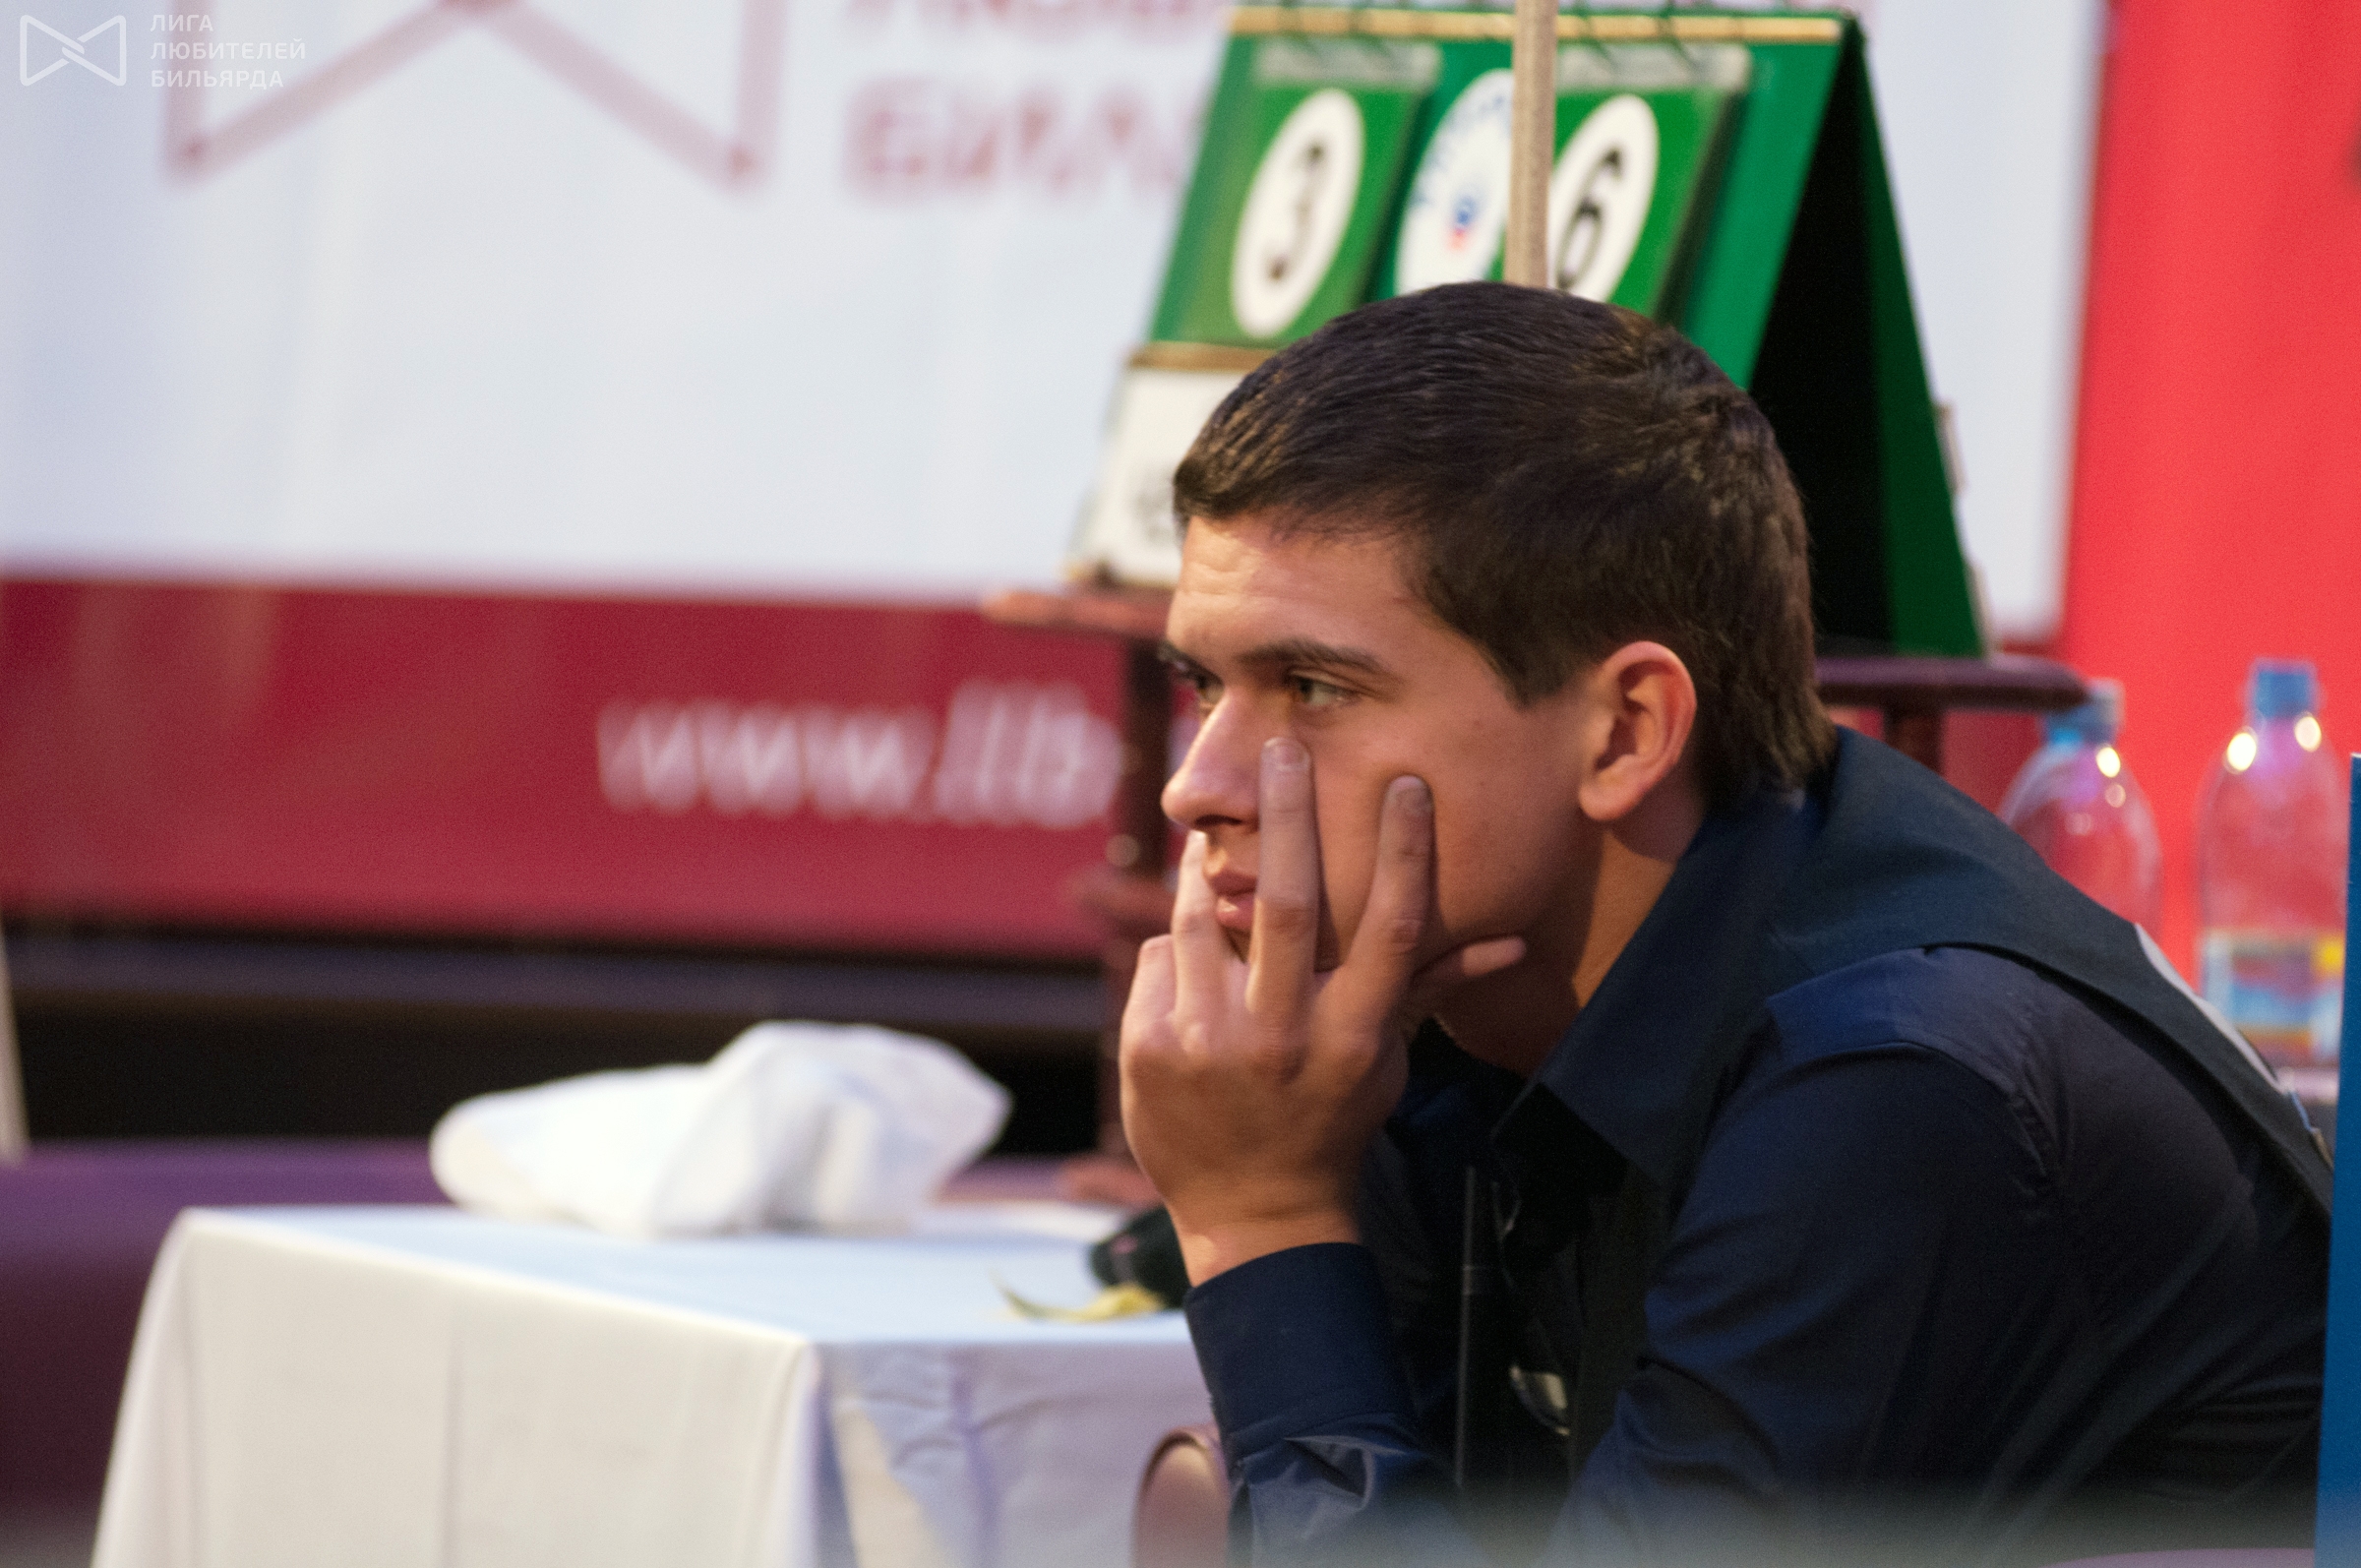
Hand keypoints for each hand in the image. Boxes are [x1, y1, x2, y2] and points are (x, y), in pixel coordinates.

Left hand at [1120, 737, 1524, 1283]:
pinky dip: (1174, 952)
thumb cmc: (1331, 1118)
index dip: (1404, 853)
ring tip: (1212, 844)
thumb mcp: (1386, 1061)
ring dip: (1206, 874)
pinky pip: (1157, 956)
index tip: (1405, 782)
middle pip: (1291, 906)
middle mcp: (1284, 1037)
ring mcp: (1210, 1045)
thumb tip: (1512, 940)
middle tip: (1282, 748)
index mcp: (1354, 1035)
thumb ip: (1432, 989)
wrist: (1253, 1215)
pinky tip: (1188, 976)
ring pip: (1204, 920)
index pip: (1392, 929)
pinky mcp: (1150, 1049)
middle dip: (1289, 817)